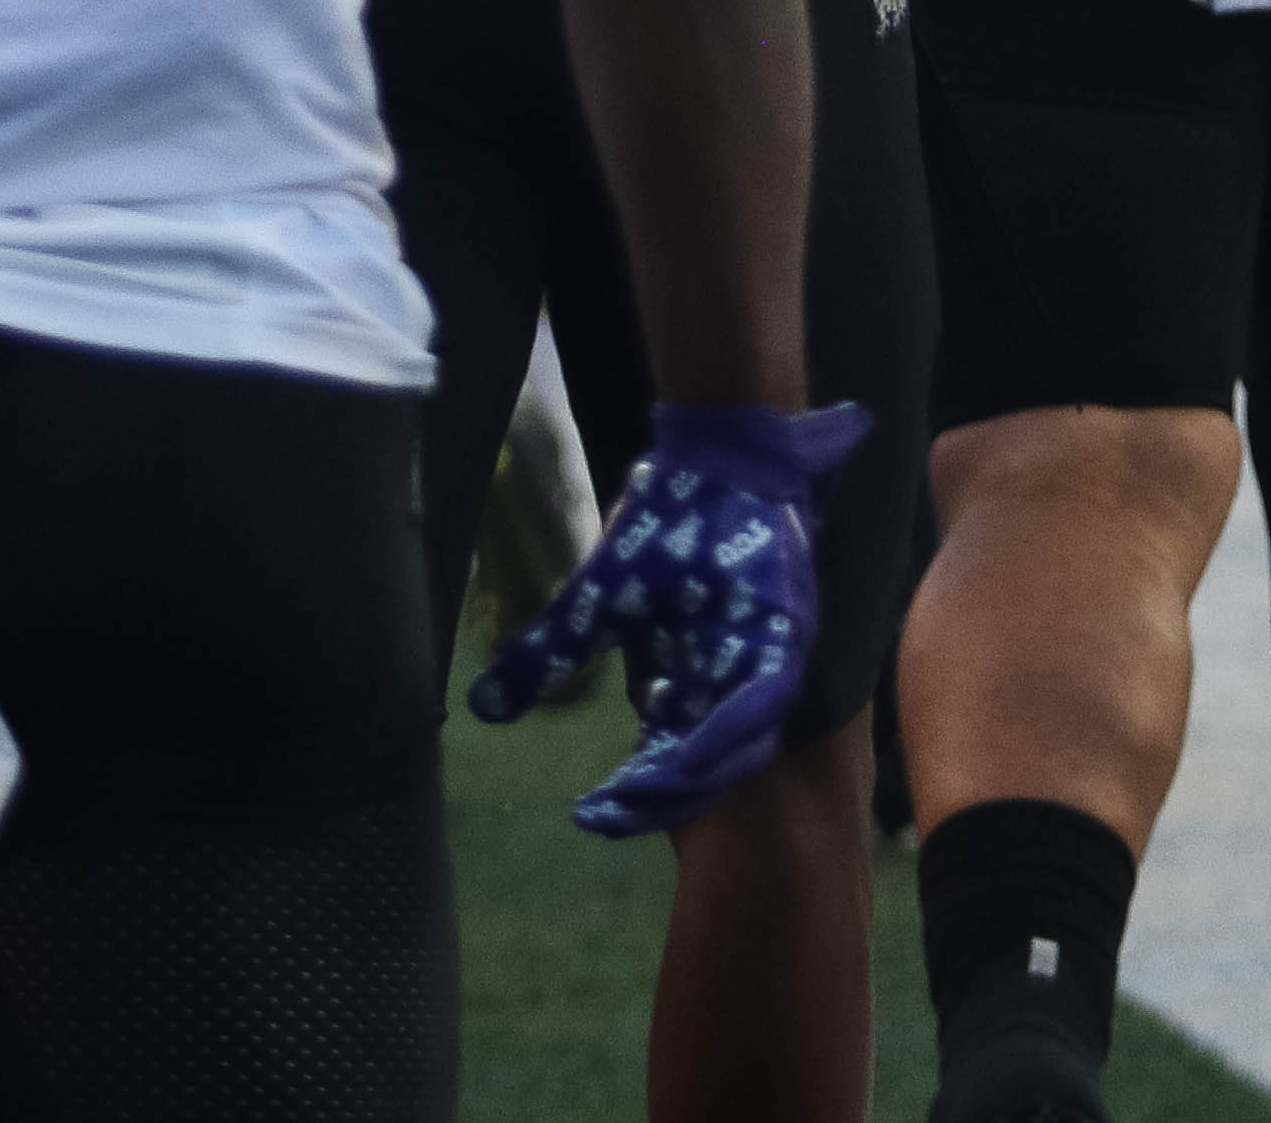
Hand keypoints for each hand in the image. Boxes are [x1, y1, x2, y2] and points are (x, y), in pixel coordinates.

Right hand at [468, 401, 872, 836]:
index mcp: (698, 681)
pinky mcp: (787, 627)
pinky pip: (766, 695)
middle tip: (613, 812)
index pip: (672, 760)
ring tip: (640, 794)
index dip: (636, 797)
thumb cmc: (663, 528)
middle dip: (661, 797)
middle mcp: (738, 681)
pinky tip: (691, 752)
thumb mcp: (596, 601)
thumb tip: (484, 706)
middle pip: (711, 767)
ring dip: (694, 775)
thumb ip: (547, 655)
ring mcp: (768, 657)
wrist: (712, 454)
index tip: (589, 815)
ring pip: (742, 743)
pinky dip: (731, 728)